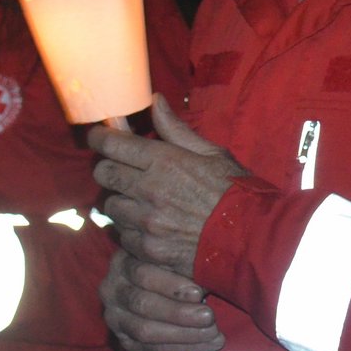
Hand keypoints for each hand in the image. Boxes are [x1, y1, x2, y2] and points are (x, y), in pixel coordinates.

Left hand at [90, 94, 247, 276]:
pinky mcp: (148, 249)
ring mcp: (146, 222)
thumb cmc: (236, 192)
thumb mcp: (212, 153)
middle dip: (108, 167)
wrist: (251, 240)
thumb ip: (176, 129)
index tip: (100, 137)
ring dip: (120, 200)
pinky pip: (122, 235)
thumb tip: (155, 101)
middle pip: (103, 173)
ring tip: (141, 201)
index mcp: (165, 161)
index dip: (100, 137)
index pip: (112, 144)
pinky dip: (130, 229)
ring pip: (110, 206)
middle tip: (123, 169)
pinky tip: (150, 226)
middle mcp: (148, 190)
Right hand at [99, 250, 224, 350]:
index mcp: (125, 257)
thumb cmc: (182, 265)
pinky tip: (205, 344)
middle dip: (179, 312)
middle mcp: (113, 286)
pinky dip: (180, 348)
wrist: (172, 291)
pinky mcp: (124, 339)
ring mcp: (115, 315)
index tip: (199, 293)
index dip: (172, 284)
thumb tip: (202, 270)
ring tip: (212, 333)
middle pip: (142, 303)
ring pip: (145, 330)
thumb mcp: (183, 251)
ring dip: (182, 334)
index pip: (143, 272)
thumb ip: (185, 257)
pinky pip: (149, 349)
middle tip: (209, 316)